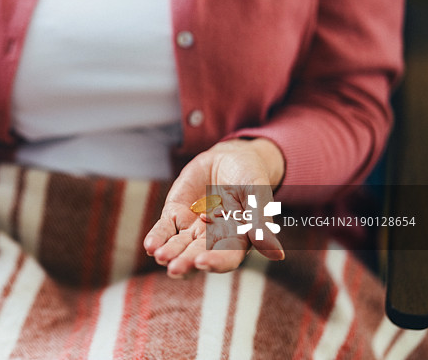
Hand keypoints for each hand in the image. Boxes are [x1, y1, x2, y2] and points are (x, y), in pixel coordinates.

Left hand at [143, 138, 285, 277]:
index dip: (215, 261)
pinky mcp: (175, 214)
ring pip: (179, 245)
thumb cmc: (250, 177)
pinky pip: (164, 229)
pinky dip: (157, 237)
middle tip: (174, 269)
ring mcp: (192, 228)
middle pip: (198, 254)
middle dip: (186, 262)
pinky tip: (150, 246)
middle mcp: (212, 239)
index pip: (227, 256)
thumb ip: (260, 222)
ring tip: (160, 257)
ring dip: (169, 252)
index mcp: (237, 238)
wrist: (228, 158)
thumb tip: (278, 254)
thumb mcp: (257, 193)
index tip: (203, 263)